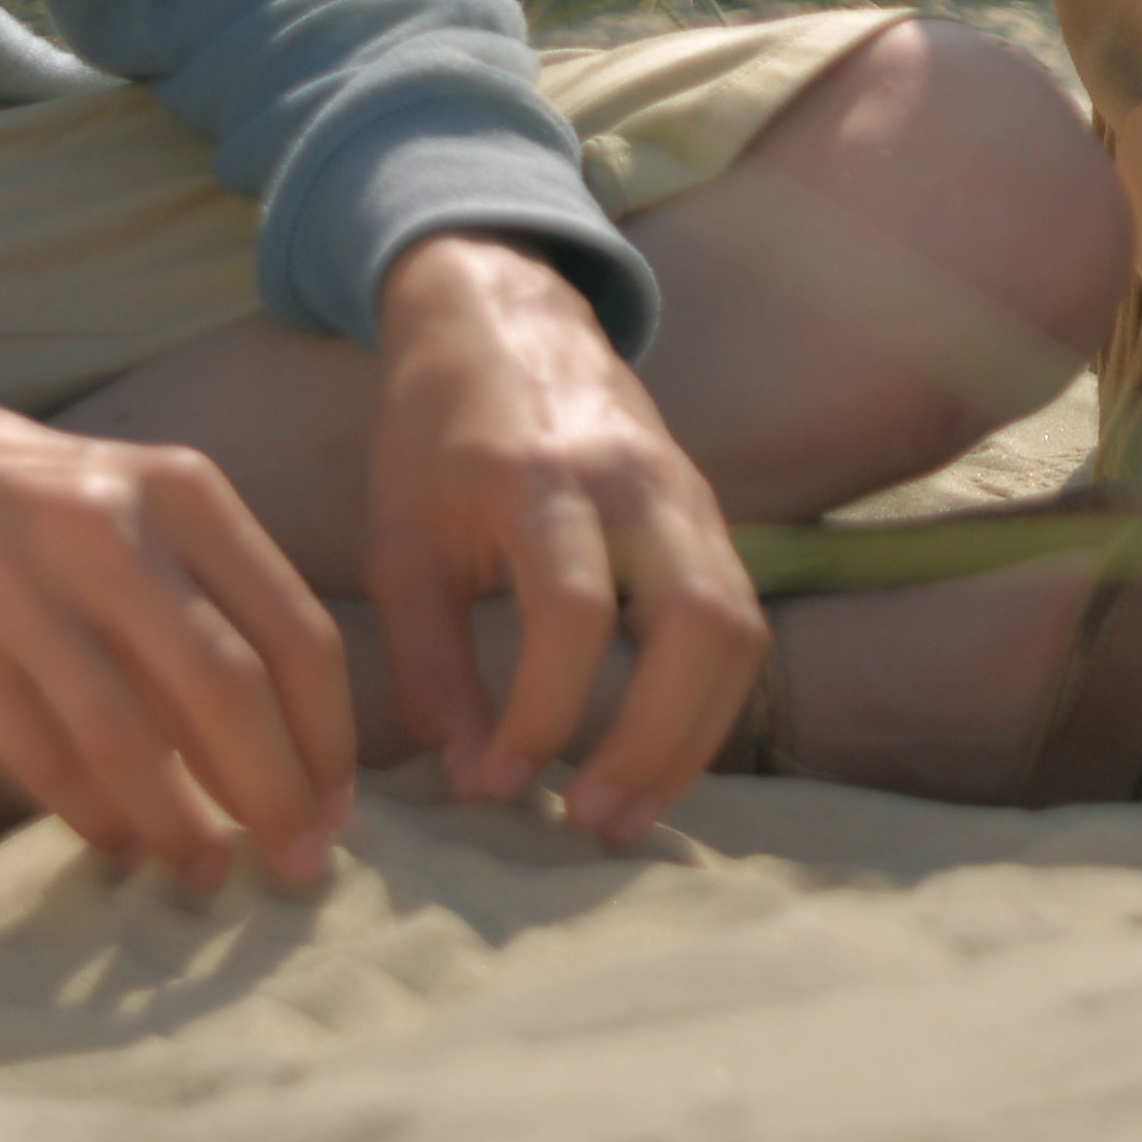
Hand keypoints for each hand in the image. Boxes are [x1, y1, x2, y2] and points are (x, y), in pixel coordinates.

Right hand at [0, 322, 357, 891]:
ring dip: (182, 827)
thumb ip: (216, 593)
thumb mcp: (143, 502)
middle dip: (276, 796)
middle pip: (228, 690)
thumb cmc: (34, 496)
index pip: (295, 633)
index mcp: (184, 491)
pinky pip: (39, 757)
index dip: (330, 737)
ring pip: (129, 739)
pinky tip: (123, 847)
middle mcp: (111, 530)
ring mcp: (20, 586)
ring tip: (210, 877)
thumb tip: (299, 739)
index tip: (340, 808)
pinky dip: (93, 816)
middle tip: (299, 865)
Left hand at [363, 230, 763, 849]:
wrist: (503, 318)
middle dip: (653, 740)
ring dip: (694, 737)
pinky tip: (657, 762)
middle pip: (694, 622)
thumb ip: (429, 667)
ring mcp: (688, 495)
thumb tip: (472, 781)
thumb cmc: (436, 439)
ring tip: (628, 815)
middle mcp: (635, 482)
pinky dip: (710, 705)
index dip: (541, 714)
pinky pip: (740, 622)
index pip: (572, 610)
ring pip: (738, 629)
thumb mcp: (401, 546)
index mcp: (542, 477)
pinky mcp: (711, 517)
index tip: (496, 787)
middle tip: (590, 823)